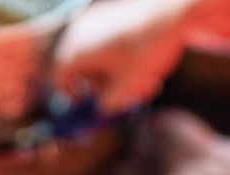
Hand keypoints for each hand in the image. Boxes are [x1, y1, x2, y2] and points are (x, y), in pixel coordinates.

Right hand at [54, 0, 192, 113]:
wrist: (170, 11)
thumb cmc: (145, 49)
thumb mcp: (127, 86)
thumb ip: (109, 103)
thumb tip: (102, 108)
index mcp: (78, 51)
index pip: (59, 78)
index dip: (69, 96)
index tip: (84, 105)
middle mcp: (80, 34)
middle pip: (79, 68)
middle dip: (97, 86)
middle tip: (117, 97)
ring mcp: (94, 22)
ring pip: (95, 57)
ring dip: (111, 73)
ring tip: (137, 82)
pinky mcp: (110, 16)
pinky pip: (105, 43)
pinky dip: (117, 58)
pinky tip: (141, 65)